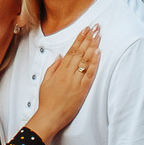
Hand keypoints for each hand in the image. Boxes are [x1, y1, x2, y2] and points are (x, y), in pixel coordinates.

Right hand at [27, 25, 99, 143]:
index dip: (79, 39)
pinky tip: (98, 53)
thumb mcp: (45, 81)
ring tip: (98, 35)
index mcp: (60, 70)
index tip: (85, 29)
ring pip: (86, 60)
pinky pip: (90, 74)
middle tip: (95, 27)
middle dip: (88, 38)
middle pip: (80, 52)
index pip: (71, 50)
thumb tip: (60, 56)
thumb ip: (53, 67)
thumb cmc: (47, 100)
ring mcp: (76, 82)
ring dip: (92, 46)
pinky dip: (94, 63)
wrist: (49, 117)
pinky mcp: (82, 91)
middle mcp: (68, 74)